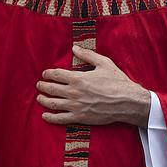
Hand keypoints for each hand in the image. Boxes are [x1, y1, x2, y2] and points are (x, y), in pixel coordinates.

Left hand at [36, 45, 150, 126]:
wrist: (127, 102)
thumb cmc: (117, 81)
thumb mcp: (104, 63)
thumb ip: (87, 55)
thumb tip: (74, 48)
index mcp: (78, 78)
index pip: (56, 74)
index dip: (48, 74)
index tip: (45, 74)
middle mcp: (74, 92)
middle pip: (52, 89)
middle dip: (43, 86)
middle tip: (39, 85)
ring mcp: (75, 106)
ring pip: (53, 103)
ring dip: (43, 100)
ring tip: (39, 98)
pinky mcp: (80, 118)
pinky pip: (60, 119)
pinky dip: (50, 117)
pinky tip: (44, 116)